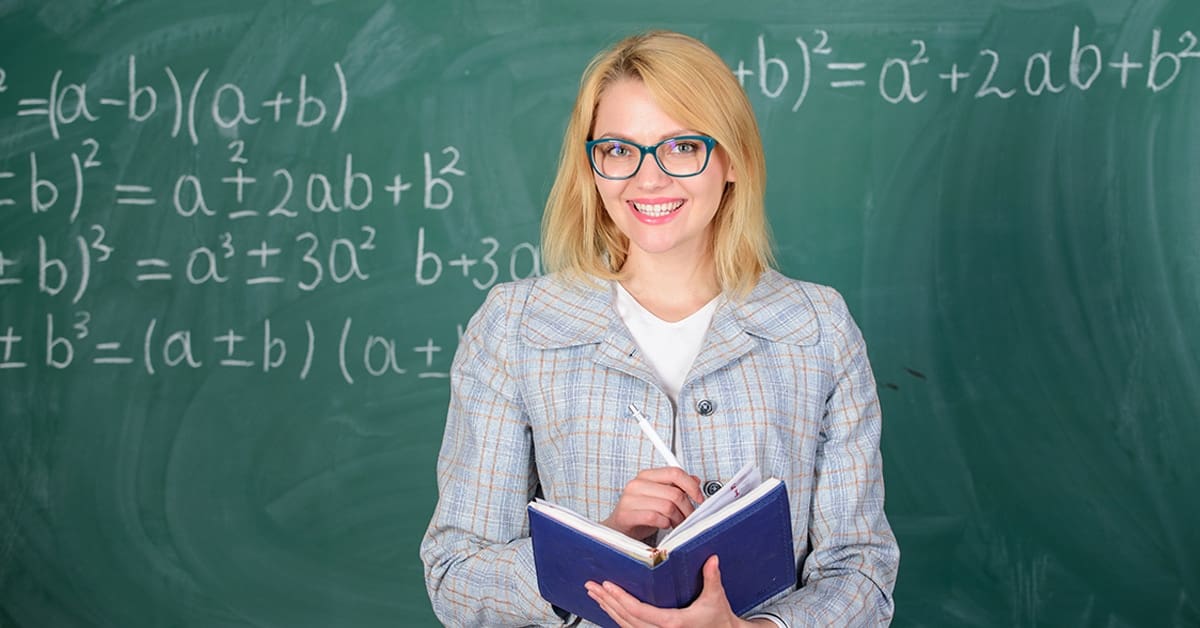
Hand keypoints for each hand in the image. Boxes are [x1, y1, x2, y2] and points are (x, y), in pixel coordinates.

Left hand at [585, 555, 771, 627]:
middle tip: (591, 586)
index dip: (621, 598)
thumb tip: (712, 559)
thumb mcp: (716, 598)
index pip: (638, 611)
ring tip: (595, 595)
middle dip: (606, 601)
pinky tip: (609, 608)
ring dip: (608, 609)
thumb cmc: (719, 618)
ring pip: (625, 625)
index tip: (607, 586)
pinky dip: (617, 618)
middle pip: (625, 618)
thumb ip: (712, 578)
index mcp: (672, 623)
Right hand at [601, 467, 704, 539]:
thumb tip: (695, 480)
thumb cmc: (639, 514)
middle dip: (687, 509)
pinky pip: (654, 518)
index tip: (699, 498)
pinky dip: (665, 524)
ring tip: (676, 523)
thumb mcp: (660, 498)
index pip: (675, 472)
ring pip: (667, 507)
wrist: (617, 530)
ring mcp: (630, 499)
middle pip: (674, 493)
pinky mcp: (626, 514)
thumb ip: (676, 487)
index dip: (691, 486)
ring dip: (677, 519)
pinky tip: (664, 525)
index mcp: (646, 476)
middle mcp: (637, 484)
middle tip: (688, 518)